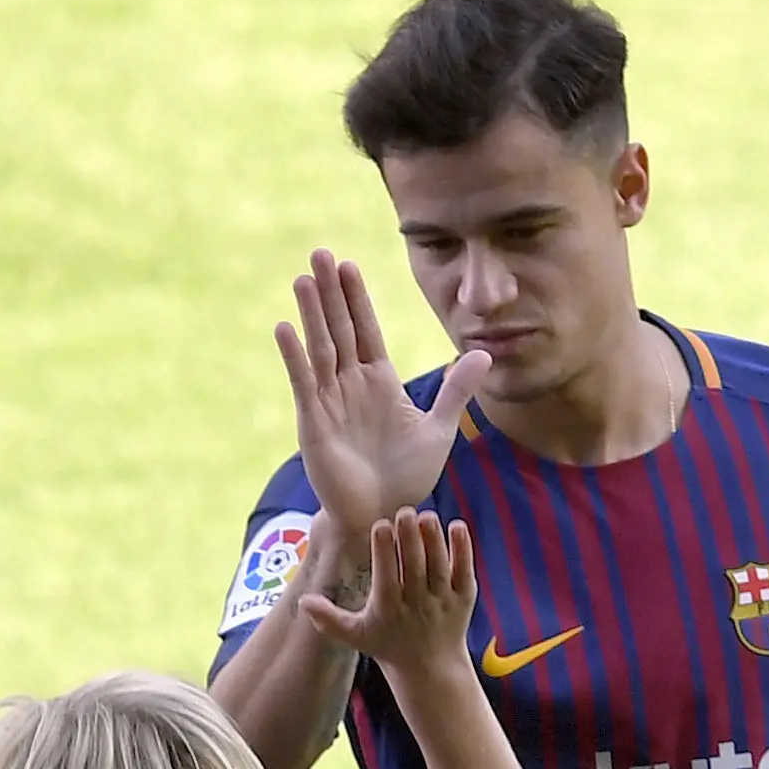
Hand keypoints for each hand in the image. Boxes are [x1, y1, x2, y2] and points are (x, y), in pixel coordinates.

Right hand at [275, 249, 489, 540]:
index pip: (365, 329)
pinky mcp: (313, 423)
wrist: (382, 515)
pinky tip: (285, 328)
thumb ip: (456, 390)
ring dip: (311, 313)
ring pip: (320, 347)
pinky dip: (295, 356)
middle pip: (339, 328)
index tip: (348, 265)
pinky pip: (304, 382)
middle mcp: (350, 385)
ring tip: (302, 278)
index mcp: (378, 381)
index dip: (356, 297)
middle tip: (319, 253)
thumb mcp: (438, 428)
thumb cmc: (406, 476)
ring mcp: (329, 401)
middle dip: (330, 292)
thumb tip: (484, 352)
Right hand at [297, 509, 474, 669]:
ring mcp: (442, 600)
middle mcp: (416, 603)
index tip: (380, 525)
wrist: (430, 669)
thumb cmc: (388, 646)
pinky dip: (462, 550)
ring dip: (433, 538)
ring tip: (426, 515)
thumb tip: (302, 601)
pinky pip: (464, 570)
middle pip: (414, 565)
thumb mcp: (355, 634)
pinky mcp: (464, 598)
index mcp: (388, 607)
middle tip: (405, 511)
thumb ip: (329, 618)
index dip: (384, 549)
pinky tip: (457, 526)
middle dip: (409, 537)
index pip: (386, 574)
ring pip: (438, 564)